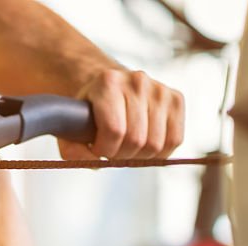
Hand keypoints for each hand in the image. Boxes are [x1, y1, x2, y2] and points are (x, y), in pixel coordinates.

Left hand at [59, 69, 184, 160]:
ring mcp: (160, 89)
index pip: (114, 131)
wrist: (108, 87)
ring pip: (156, 144)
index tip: (96, 149)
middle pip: (136, 140)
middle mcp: (137, 81)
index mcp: (108, 83)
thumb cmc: (90, 111)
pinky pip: (174, 140)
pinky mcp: (176, 99)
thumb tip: (90, 162)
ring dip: (138, 156)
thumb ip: (72, 148)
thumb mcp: (71, 126)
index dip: (103, 150)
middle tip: (111, 150)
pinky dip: (159, 153)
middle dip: (120, 155)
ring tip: (126, 147)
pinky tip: (143, 146)